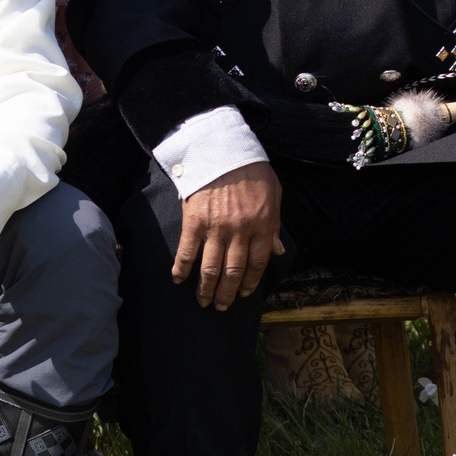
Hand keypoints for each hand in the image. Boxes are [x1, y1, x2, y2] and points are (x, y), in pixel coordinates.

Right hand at [173, 160, 284, 309]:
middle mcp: (241, 230)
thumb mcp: (274, 194)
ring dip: (206, 289)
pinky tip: (178, 279)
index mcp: (263, 224)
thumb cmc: (252, 171)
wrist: (222, 149)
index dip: (251, 283)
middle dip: (227, 294)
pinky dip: (181, 269)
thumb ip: (275, 225)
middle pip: (234, 272)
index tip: (245, 294)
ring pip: (211, 269)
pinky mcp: (194, 222)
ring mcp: (216, 227)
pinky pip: (187, 252)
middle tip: (221, 306)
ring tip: (203, 301)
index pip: (258, 264)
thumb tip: (277, 251)